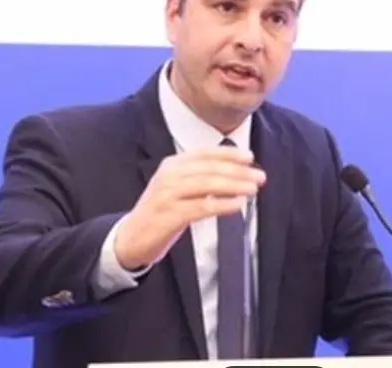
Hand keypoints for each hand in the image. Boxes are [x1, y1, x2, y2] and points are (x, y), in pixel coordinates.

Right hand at [113, 146, 265, 269]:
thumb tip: (236, 174)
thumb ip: (200, 178)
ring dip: (233, 185)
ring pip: (207, 184)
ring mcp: (167, 195)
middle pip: (209, 168)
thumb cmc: (161, 213)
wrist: (130, 237)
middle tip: (260, 176)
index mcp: (172, 165)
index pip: (204, 153)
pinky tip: (238, 205)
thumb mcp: (177, 188)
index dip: (229, 154)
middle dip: (238, 171)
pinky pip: (201, 207)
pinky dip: (222, 205)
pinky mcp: (169, 215)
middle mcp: (169, 176)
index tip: (250, 157)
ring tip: (253, 189)